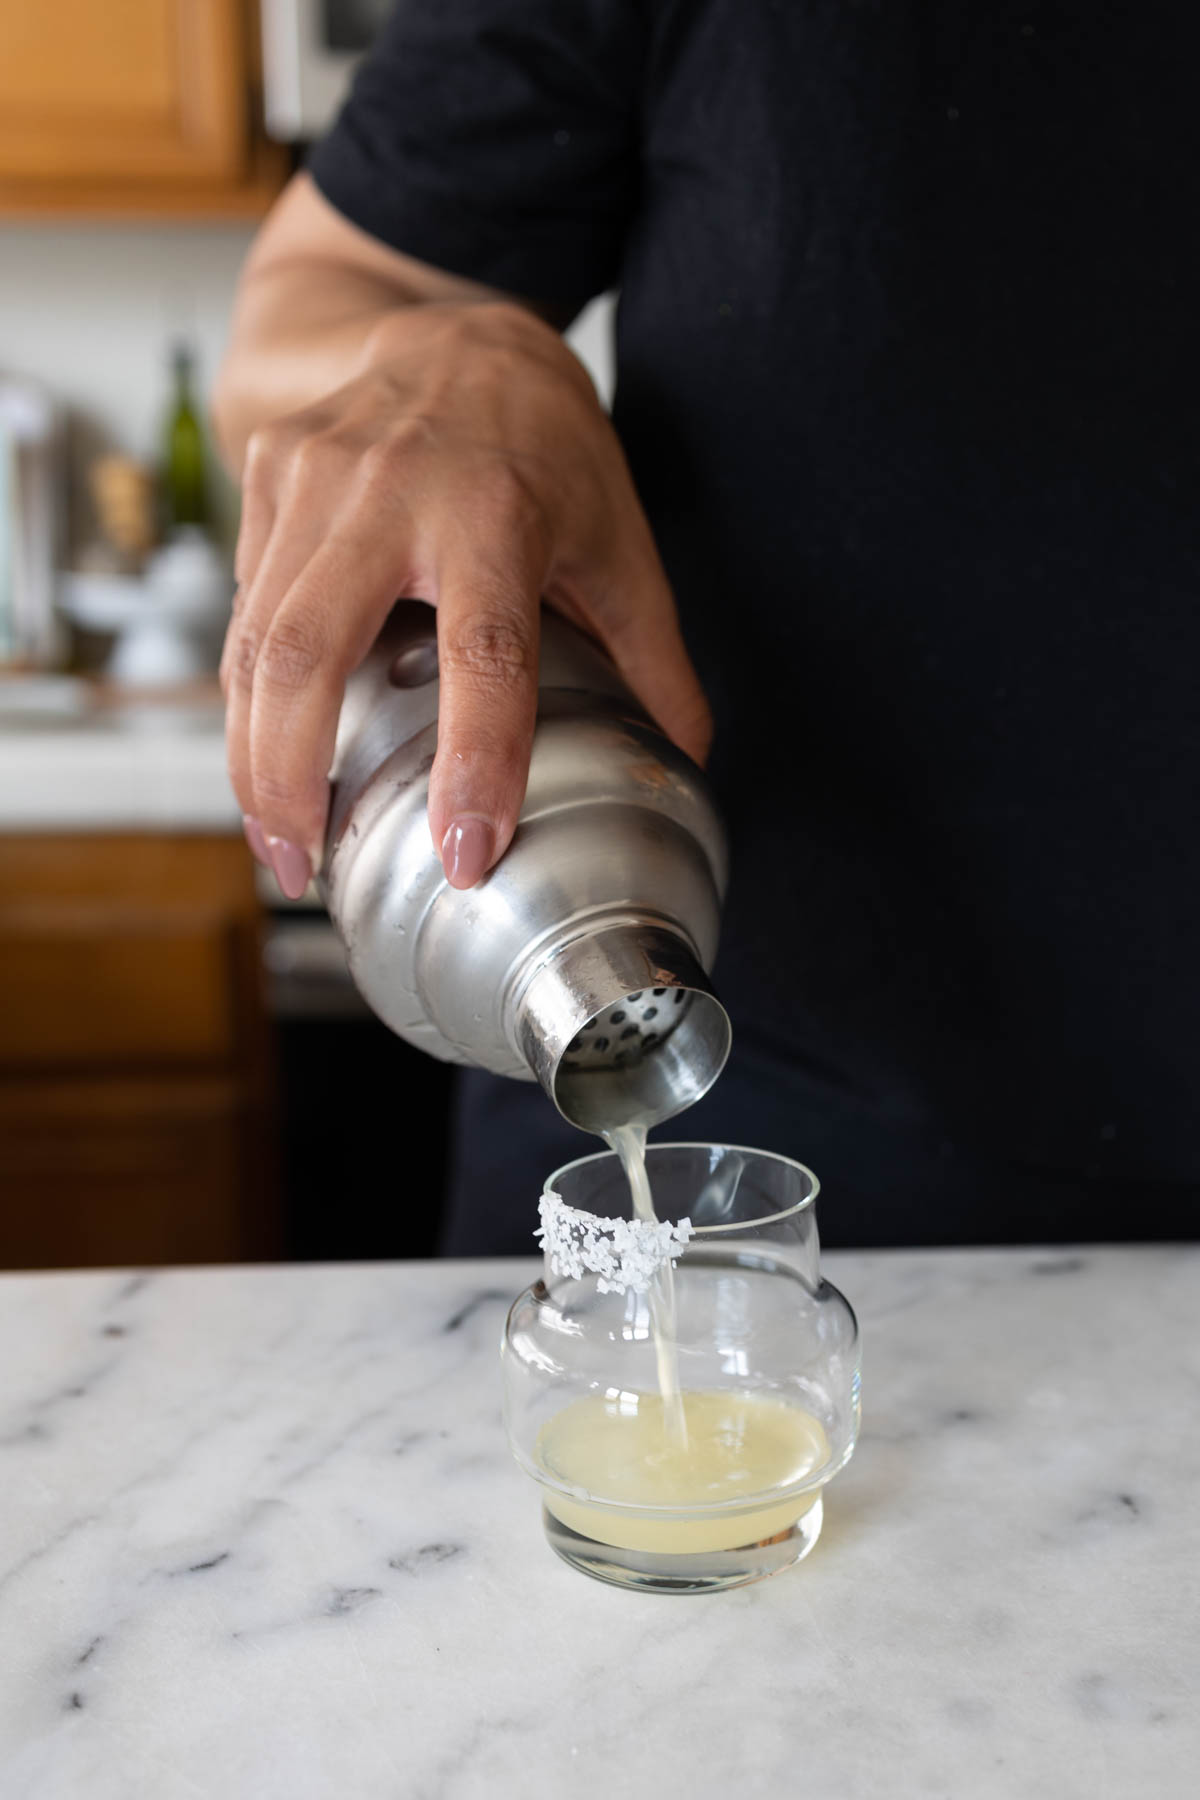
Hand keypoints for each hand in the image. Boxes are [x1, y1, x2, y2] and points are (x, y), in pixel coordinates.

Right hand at [221, 300, 710, 897]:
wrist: (456, 330)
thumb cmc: (544, 443)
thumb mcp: (619, 540)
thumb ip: (654, 656)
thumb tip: (686, 758)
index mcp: (498, 512)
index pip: (485, 654)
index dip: (475, 762)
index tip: (466, 853)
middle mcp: (390, 490)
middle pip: (312, 653)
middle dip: (291, 778)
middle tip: (305, 869)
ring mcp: (313, 478)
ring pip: (254, 641)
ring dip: (249, 758)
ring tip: (276, 842)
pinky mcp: (266, 477)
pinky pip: (244, 609)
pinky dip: (244, 697)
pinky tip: (262, 758)